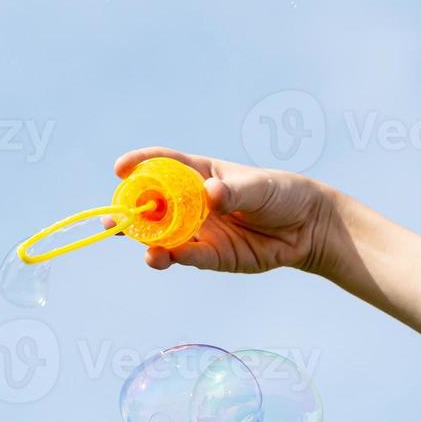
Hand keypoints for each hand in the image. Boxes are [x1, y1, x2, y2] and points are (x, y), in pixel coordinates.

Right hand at [111, 147, 335, 274]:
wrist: (308, 228)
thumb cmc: (282, 194)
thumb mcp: (260, 187)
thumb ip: (235, 192)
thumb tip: (212, 195)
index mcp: (200, 174)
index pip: (163, 163)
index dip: (140, 163)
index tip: (120, 169)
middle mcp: (193, 202)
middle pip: (154, 204)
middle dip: (130, 211)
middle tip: (112, 219)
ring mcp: (200, 230)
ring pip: (164, 235)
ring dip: (146, 241)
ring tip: (141, 246)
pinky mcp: (212, 256)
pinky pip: (187, 256)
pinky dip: (172, 257)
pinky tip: (163, 257)